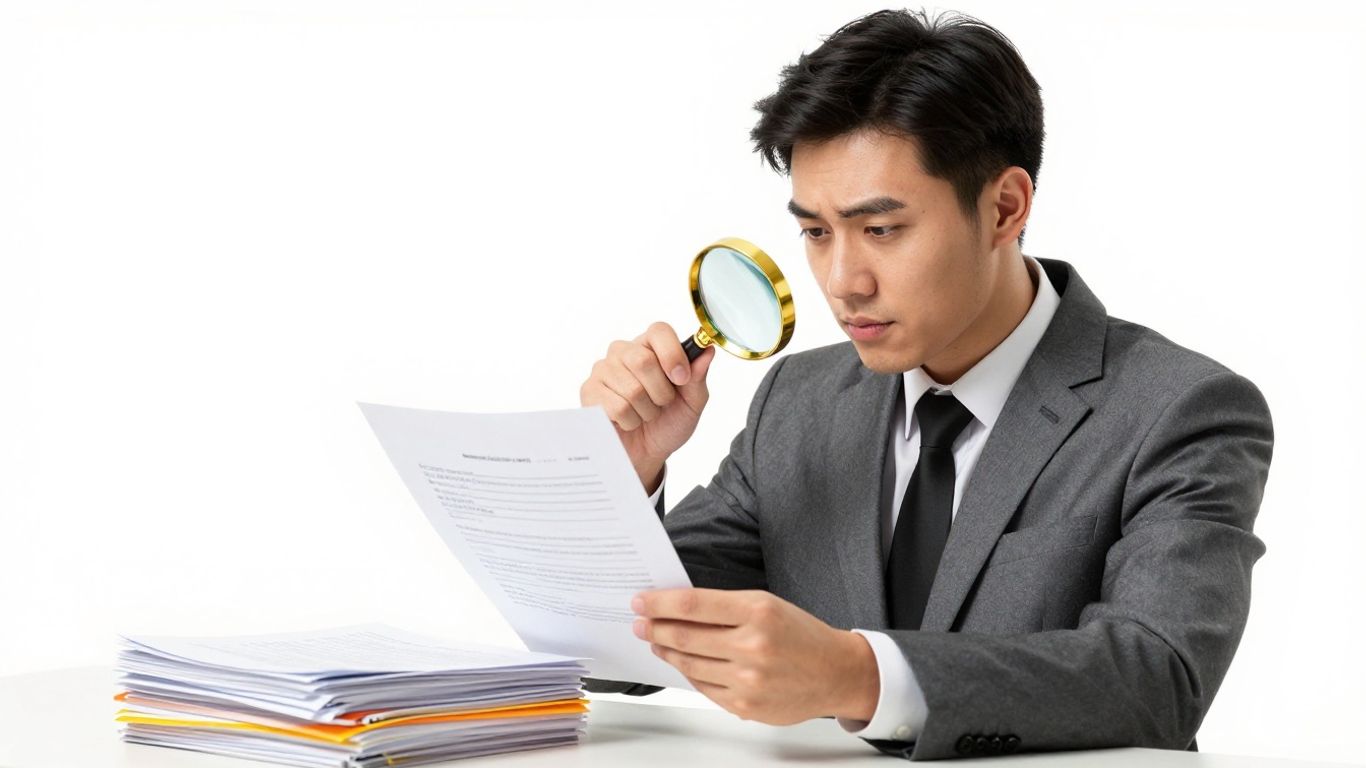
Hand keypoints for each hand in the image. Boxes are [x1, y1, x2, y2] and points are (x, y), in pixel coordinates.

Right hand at [579, 322, 715, 489]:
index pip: (659, 331)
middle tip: (662, 404)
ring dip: (646, 411)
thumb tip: (707, 350)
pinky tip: (627, 420)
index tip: (682, 378)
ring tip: (644, 414)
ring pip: (631, 388)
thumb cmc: (668, 423)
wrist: (646, 453)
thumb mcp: (692, 402)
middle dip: (661, 392)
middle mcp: (624, 352)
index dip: (672, 354)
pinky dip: (630, 421)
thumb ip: (698, 377)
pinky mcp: (590, 391)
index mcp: (650, 347)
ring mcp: (603, 370)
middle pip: (642, 360)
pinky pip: (617, 406)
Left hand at [631, 588, 879, 725]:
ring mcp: (748, 679)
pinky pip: (703, 687)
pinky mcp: (745, 705)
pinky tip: (683, 663)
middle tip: (640, 623)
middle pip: (685, 636)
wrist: (835, 672)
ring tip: (656, 642)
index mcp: (758, 611)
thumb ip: (725, 607)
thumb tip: (677, 608)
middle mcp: (752, 645)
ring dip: (666, 652)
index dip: (660, 603)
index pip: (694, 604)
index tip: (641, 602)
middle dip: (655, 628)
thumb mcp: (767, 605)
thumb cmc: (801, 634)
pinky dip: (688, 674)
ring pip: (689, 664)